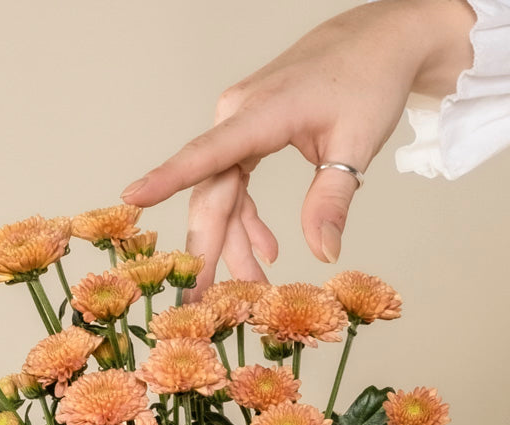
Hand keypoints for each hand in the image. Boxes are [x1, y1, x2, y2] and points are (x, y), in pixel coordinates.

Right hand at [121, 0, 474, 294]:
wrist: (381, 37)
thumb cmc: (369, 78)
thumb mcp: (356, 144)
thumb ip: (332, 201)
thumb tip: (322, 254)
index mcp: (260, 113)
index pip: (205, 155)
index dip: (166, 179)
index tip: (131, 199)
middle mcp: (237, 116)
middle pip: (211, 192)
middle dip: (208, 249)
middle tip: (202, 300)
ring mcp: (239, 123)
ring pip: (222, 195)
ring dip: (235, 241)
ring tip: (255, 284)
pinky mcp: (249, 132)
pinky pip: (236, 184)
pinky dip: (248, 219)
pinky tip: (267, 248)